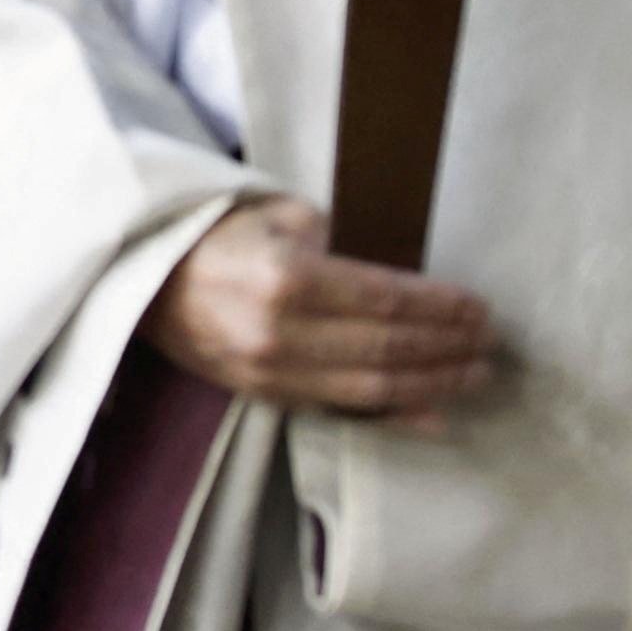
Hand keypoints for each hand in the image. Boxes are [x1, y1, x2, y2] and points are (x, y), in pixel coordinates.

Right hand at [139, 196, 496, 421]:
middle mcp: (280, 333)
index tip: (480, 306)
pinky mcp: (264, 396)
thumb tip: (398, 278)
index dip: (443, 307)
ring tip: (474, 374)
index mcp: (286, 279)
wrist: (142, 277)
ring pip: (373, 388)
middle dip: (449, 346)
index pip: (388, 300)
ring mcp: (270, 373)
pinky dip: (393, 416)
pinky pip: (341, 410)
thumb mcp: (278, 215)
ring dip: (433, 383)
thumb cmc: (215, 234)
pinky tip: (433, 414)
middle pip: (389, 348)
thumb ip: (338, 242)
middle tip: (489, 341)